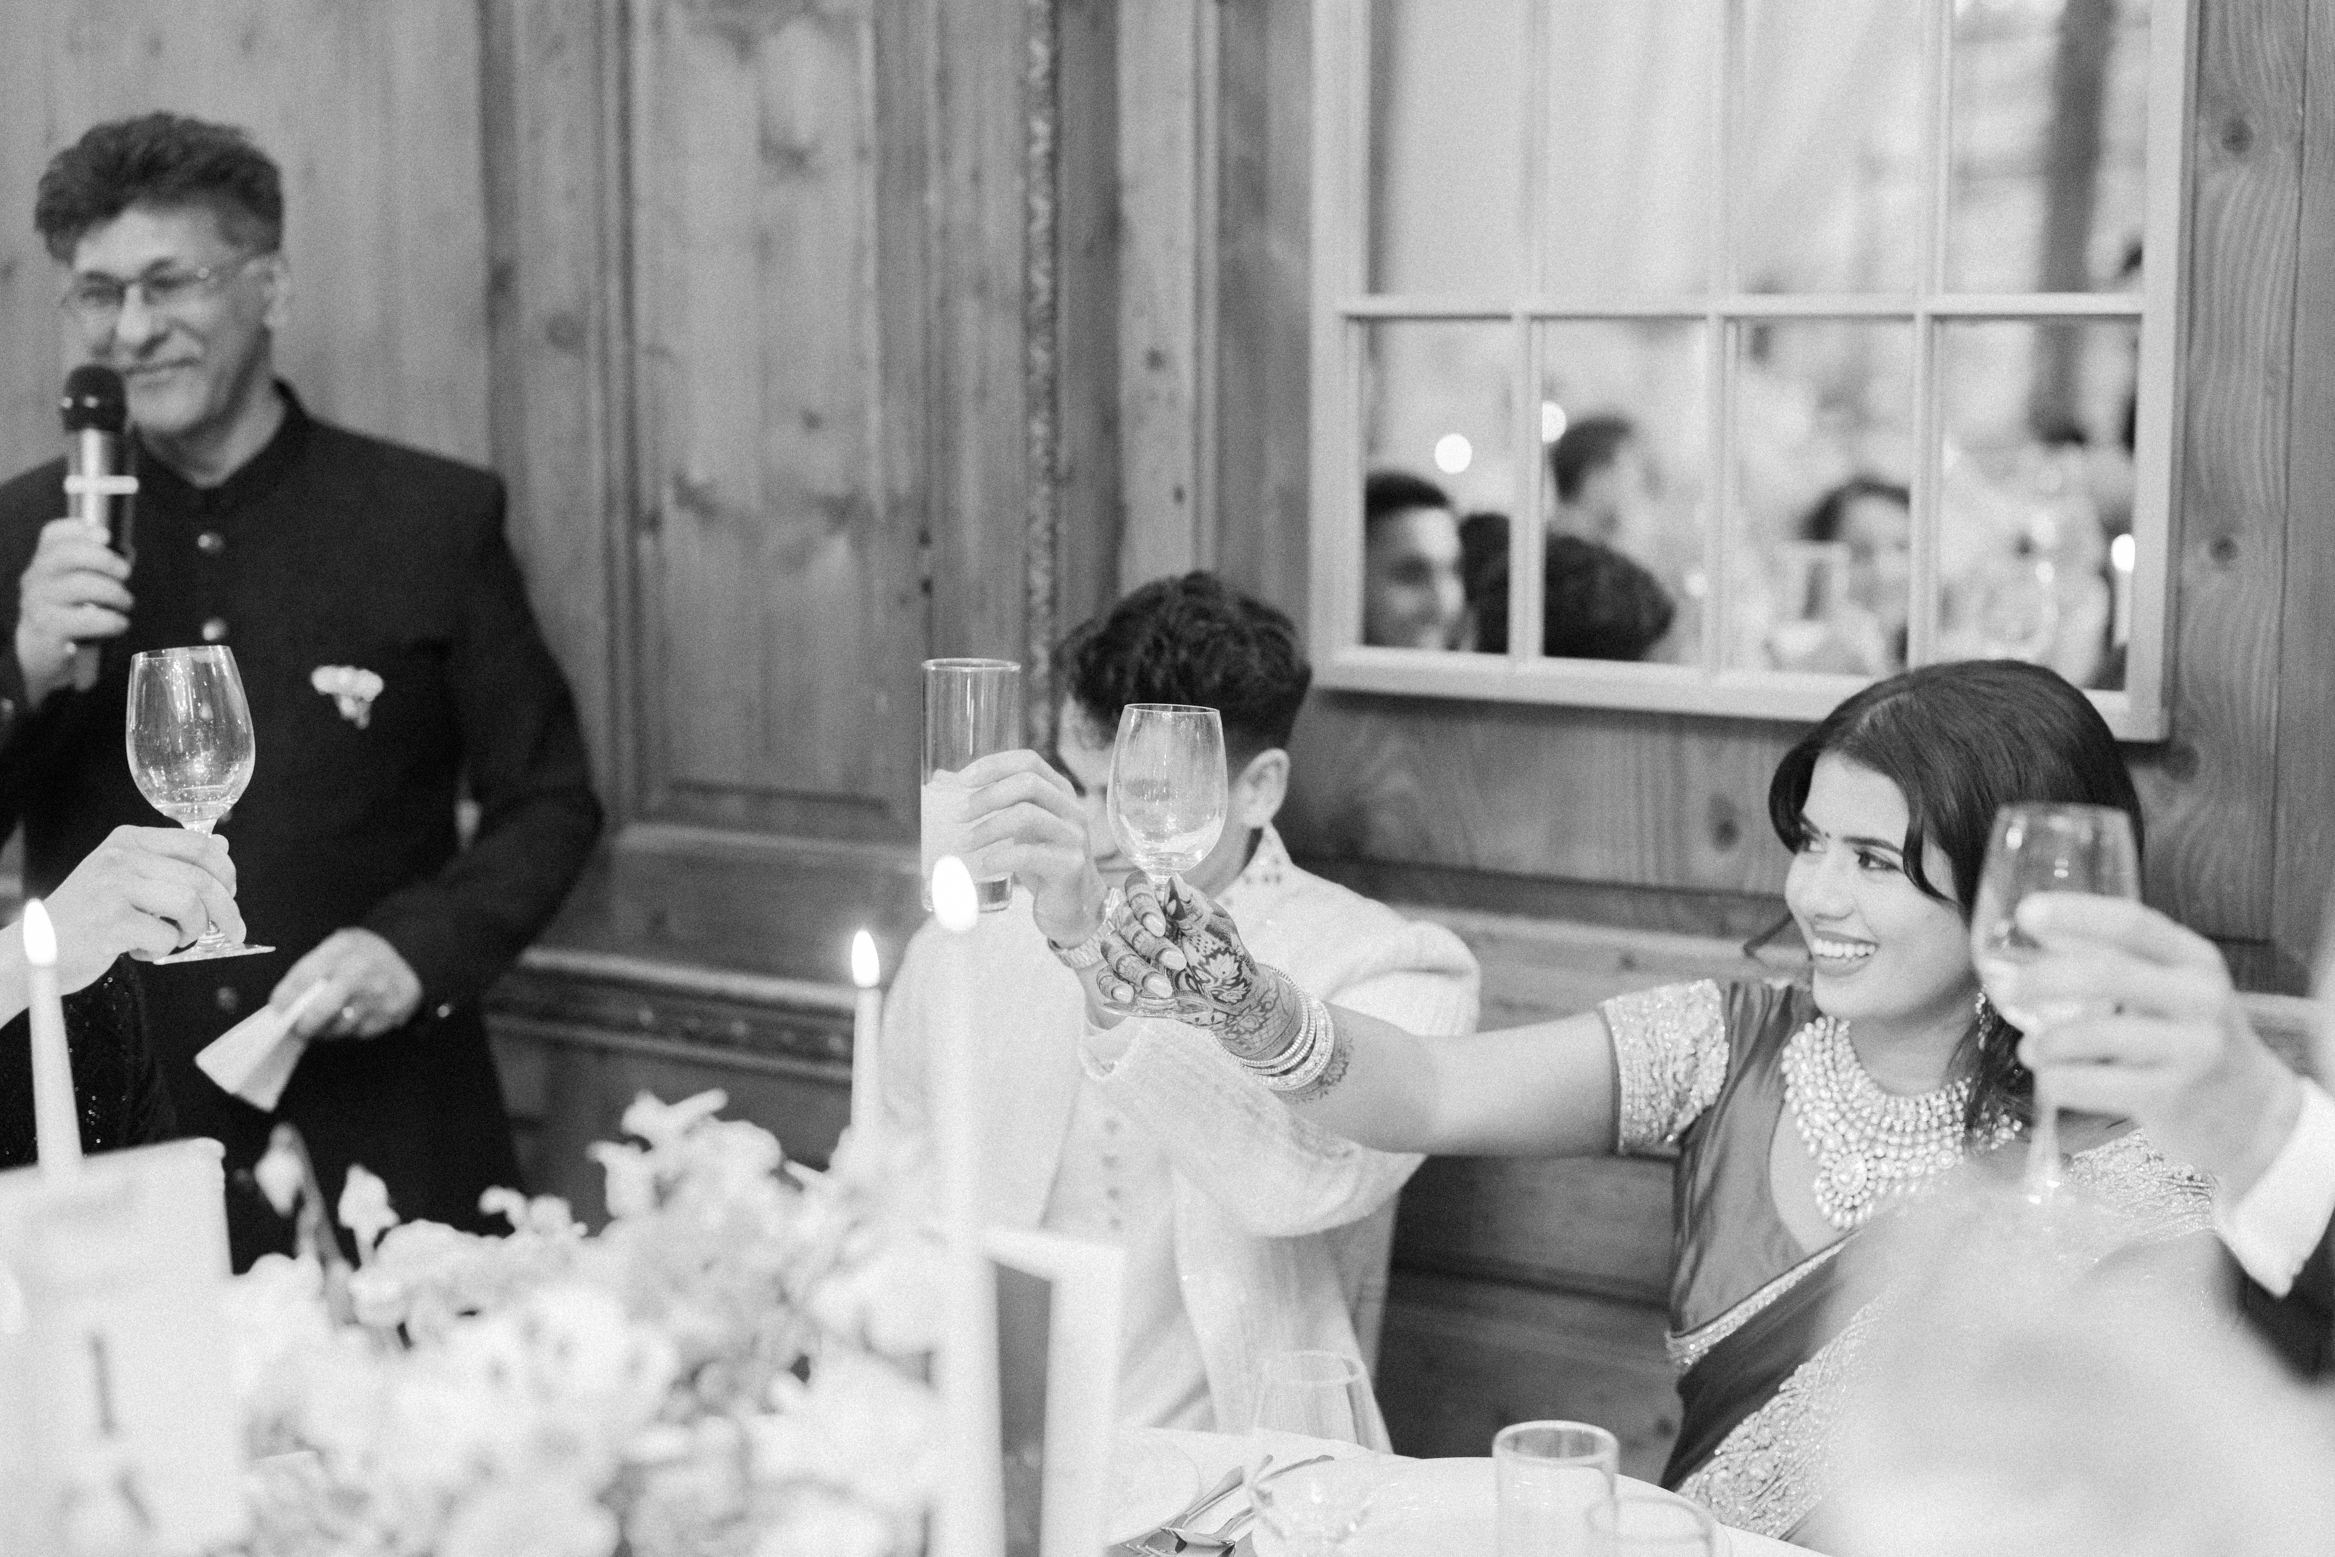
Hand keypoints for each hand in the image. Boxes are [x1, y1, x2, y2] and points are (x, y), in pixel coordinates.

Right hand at [15, 517, 130, 705]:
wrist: (42, 654)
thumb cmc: (69, 615)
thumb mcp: (77, 587)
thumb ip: (93, 568)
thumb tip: (122, 552)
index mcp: (44, 563)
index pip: (53, 534)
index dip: (79, 529)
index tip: (106, 535)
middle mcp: (36, 578)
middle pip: (68, 555)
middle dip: (104, 559)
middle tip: (125, 573)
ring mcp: (38, 603)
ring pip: (79, 585)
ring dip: (113, 592)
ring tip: (125, 603)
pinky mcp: (48, 628)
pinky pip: (84, 618)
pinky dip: (110, 620)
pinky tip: (119, 623)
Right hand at [38, 825, 240, 988]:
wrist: (33, 949)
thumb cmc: (88, 915)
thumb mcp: (128, 878)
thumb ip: (171, 862)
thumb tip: (223, 845)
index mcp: (128, 840)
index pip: (198, 845)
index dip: (226, 872)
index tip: (231, 894)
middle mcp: (120, 857)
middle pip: (201, 878)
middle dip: (226, 910)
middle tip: (233, 932)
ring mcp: (113, 887)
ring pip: (189, 905)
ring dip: (193, 931)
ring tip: (175, 940)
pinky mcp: (110, 921)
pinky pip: (165, 937)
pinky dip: (162, 951)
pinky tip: (139, 951)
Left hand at [271, 928, 422, 1039]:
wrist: (411, 956)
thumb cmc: (366, 952)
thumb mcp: (340, 944)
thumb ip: (314, 966)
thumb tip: (285, 999)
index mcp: (343, 950)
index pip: (305, 976)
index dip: (286, 996)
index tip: (277, 1007)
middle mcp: (360, 973)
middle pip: (321, 1010)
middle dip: (304, 1024)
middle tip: (298, 1027)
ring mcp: (376, 996)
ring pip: (338, 1027)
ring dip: (326, 1029)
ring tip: (325, 1022)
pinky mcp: (388, 1015)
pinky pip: (358, 1033)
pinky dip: (350, 1029)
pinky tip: (352, 1017)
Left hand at [954, 749, 1110, 945]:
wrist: (1072, 907)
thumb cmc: (1040, 863)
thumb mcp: (1019, 829)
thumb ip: (993, 805)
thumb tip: (943, 781)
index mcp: (1059, 792)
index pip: (1028, 761)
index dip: (994, 765)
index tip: (962, 780)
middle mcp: (1071, 809)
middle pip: (1028, 783)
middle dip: (987, 796)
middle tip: (957, 815)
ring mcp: (1073, 836)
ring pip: (1028, 815)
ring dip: (988, 827)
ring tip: (964, 843)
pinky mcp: (1070, 865)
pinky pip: (1032, 854)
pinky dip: (1002, 857)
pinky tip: (985, 864)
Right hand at [1106, 876, 1303, 1062]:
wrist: (1233, 1000)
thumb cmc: (1228, 960)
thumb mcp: (1217, 935)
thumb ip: (1194, 911)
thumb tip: (1174, 879)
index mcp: (1166, 904)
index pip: (1137, 887)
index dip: (1141, 904)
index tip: (1159, 927)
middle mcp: (1145, 924)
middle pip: (1125, 922)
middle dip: (1149, 945)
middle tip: (1179, 962)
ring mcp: (1134, 952)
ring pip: (1113, 950)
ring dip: (1134, 969)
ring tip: (1163, 989)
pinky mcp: (1130, 980)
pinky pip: (1106, 978)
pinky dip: (1111, 986)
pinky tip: (1127, 995)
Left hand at [2003, 892, 2301, 1195]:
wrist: (2253, 1113)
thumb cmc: (2189, 1039)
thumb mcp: (2174, 990)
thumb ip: (2120, 961)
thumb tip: (2031, 933)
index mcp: (2195, 959)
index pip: (2133, 923)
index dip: (2076, 914)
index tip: (2026, 913)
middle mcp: (2200, 997)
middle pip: (2108, 974)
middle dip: (2043, 979)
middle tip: (2006, 990)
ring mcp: (2192, 1049)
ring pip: (2094, 1034)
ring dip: (2046, 1042)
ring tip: (2030, 1050)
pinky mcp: (2173, 1096)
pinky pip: (2093, 1084)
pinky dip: (2057, 1081)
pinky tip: (2050, 1080)